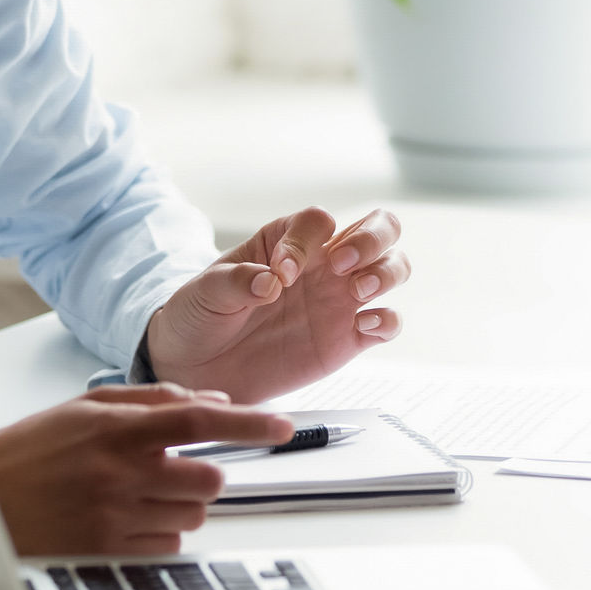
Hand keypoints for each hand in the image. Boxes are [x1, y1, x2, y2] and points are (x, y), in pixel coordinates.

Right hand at [0, 385, 292, 555]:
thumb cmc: (35, 447)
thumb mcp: (90, 406)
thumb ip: (156, 400)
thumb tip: (217, 403)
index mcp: (119, 428)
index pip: (201, 421)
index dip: (250, 424)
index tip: (281, 427)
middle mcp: (120, 472)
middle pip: (208, 481)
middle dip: (202, 476)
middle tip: (172, 471)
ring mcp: (114, 516)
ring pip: (190, 517)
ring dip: (178, 506)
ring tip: (136, 495)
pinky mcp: (106, 552)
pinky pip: (165, 549)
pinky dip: (158, 536)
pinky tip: (125, 520)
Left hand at [146, 207, 407, 402]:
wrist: (197, 368)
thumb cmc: (200, 317)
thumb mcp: (205, 292)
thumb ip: (236, 281)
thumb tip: (269, 280)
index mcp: (287, 241)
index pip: (317, 221)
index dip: (306, 240)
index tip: (281, 273)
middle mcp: (323, 265)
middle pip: (379, 227)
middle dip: (372, 238)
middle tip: (341, 266)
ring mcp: (339, 301)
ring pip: (393, 268)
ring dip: (386, 273)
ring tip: (357, 293)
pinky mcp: (348, 339)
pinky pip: (387, 323)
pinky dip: (388, 321)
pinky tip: (365, 327)